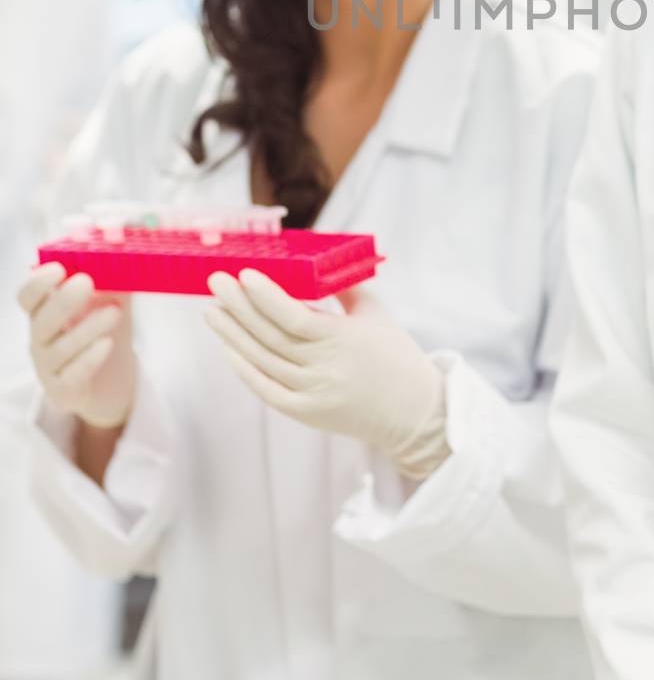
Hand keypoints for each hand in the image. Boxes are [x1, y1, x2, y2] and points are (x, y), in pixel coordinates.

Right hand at [18, 263, 134, 428]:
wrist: (111, 380)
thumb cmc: (104, 331)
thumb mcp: (112, 300)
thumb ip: (115, 277)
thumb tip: (124, 248)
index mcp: (44, 311)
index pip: (26, 295)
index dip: (38, 282)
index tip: (60, 268)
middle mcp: (40, 339)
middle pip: (40, 320)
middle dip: (62, 300)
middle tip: (87, 282)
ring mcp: (48, 367)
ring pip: (59, 349)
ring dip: (87, 327)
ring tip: (115, 312)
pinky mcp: (63, 392)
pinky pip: (71, 376)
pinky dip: (89, 359)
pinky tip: (107, 344)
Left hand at [204, 269, 449, 479]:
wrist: (413, 413)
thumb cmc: (397, 357)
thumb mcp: (377, 315)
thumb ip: (346, 288)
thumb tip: (316, 265)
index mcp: (344, 339)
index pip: (294, 316)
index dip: (265, 296)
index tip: (243, 274)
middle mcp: (324, 368)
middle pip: (270, 335)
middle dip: (238, 306)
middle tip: (215, 283)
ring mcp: (312, 394)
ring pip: (262, 360)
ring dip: (233, 334)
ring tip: (213, 310)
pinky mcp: (306, 414)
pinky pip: (265, 389)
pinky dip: (244, 369)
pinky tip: (227, 348)